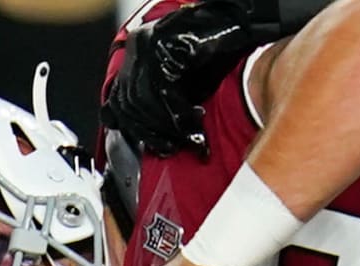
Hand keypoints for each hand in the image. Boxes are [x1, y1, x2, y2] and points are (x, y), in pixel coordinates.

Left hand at [103, 0, 257, 155]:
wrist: (240, 23)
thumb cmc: (218, 54)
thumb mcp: (186, 84)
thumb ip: (167, 105)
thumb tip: (158, 137)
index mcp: (137, 53)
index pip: (119, 101)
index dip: (136, 130)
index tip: (156, 147)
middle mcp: (138, 45)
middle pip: (130, 102)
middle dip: (153, 132)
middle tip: (173, 147)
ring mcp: (148, 42)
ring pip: (143, 98)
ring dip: (167, 125)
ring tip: (188, 136)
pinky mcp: (162, 41)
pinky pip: (163, 88)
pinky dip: (179, 112)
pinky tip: (196, 118)